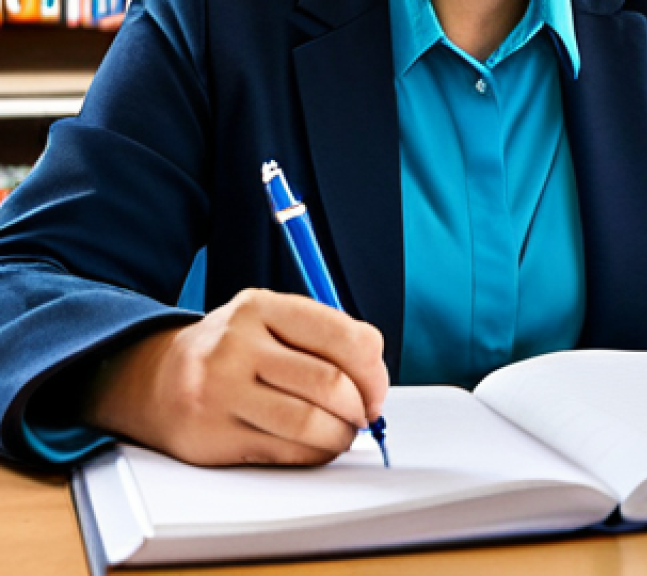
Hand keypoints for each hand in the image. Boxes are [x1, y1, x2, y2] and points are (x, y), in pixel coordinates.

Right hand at [81, 288, 388, 465]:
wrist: (155, 379)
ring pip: (308, 422)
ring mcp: (218, 390)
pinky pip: (284, 452)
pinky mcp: (210, 436)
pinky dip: (314, 454)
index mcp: (261, 306)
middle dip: (359, 407)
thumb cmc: (236, 351)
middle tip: (363, 415)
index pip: (342, 335)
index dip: (373, 370)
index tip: (376, 389)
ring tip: (341, 433)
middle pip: (328, 382)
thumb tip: (375, 378)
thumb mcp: (273, 322)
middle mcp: (236, 343)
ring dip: (339, 435)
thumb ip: (325, 336)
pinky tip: (314, 446)